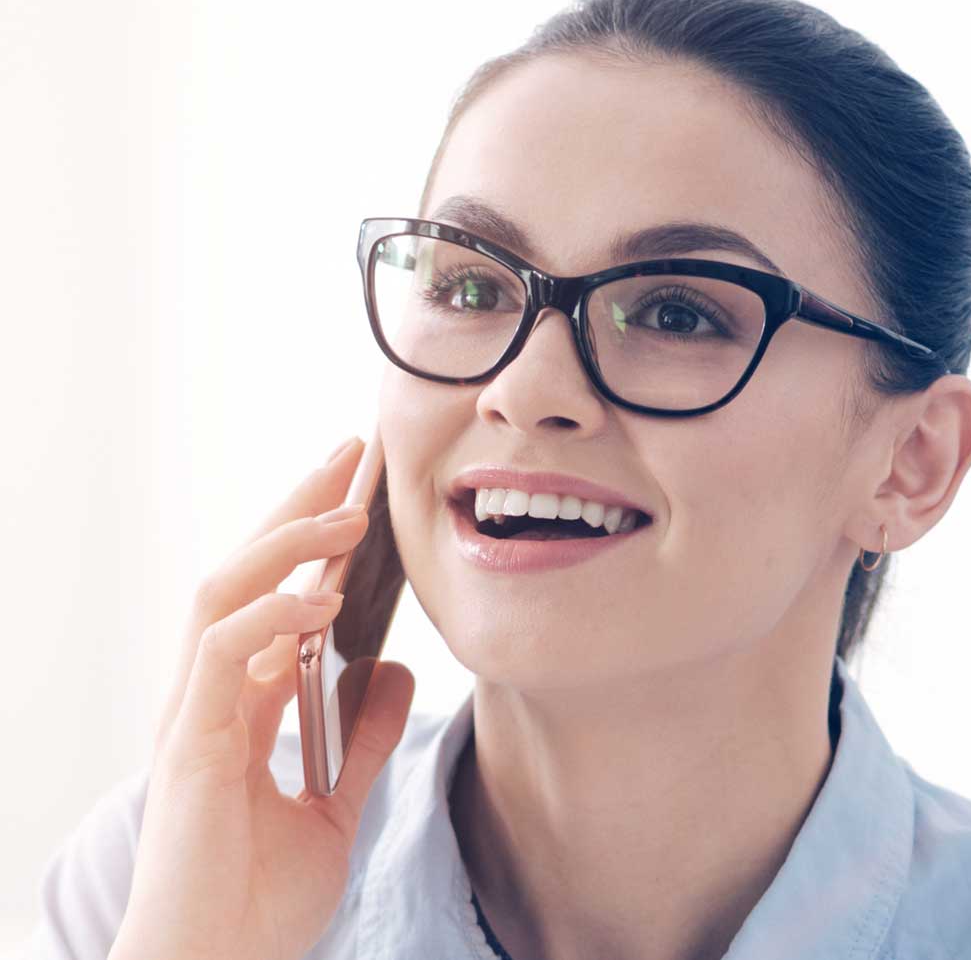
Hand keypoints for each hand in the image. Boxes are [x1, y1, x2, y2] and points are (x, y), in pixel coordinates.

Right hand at [110, 437, 414, 959]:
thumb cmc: (259, 900)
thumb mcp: (335, 803)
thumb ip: (363, 735)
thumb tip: (395, 669)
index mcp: (241, 702)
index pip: (273, 594)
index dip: (311, 538)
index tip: (359, 491)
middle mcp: (211, 694)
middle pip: (243, 570)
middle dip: (296, 507)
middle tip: (349, 454)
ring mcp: (195, 715)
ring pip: (222, 591)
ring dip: (286, 543)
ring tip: (350, 513)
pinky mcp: (191, 747)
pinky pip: (221, 653)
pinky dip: (271, 617)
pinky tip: (323, 602)